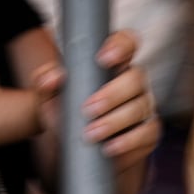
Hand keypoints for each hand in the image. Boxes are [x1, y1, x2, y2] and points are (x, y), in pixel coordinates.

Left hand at [32, 30, 159, 175]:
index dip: (120, 45)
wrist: (71, 149)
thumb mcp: (49, 96)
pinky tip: (109, 148)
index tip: (103, 58)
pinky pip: (148, 133)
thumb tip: (53, 78)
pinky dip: (129, 142)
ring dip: (114, 122)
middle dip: (112, 94)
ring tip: (90, 134)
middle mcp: (132, 83)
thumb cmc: (64, 113)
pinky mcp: (147, 133)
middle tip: (87, 110)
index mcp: (113, 64)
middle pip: (136, 78)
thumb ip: (45, 81)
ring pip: (140, 108)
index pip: (126, 43)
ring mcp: (143, 107)